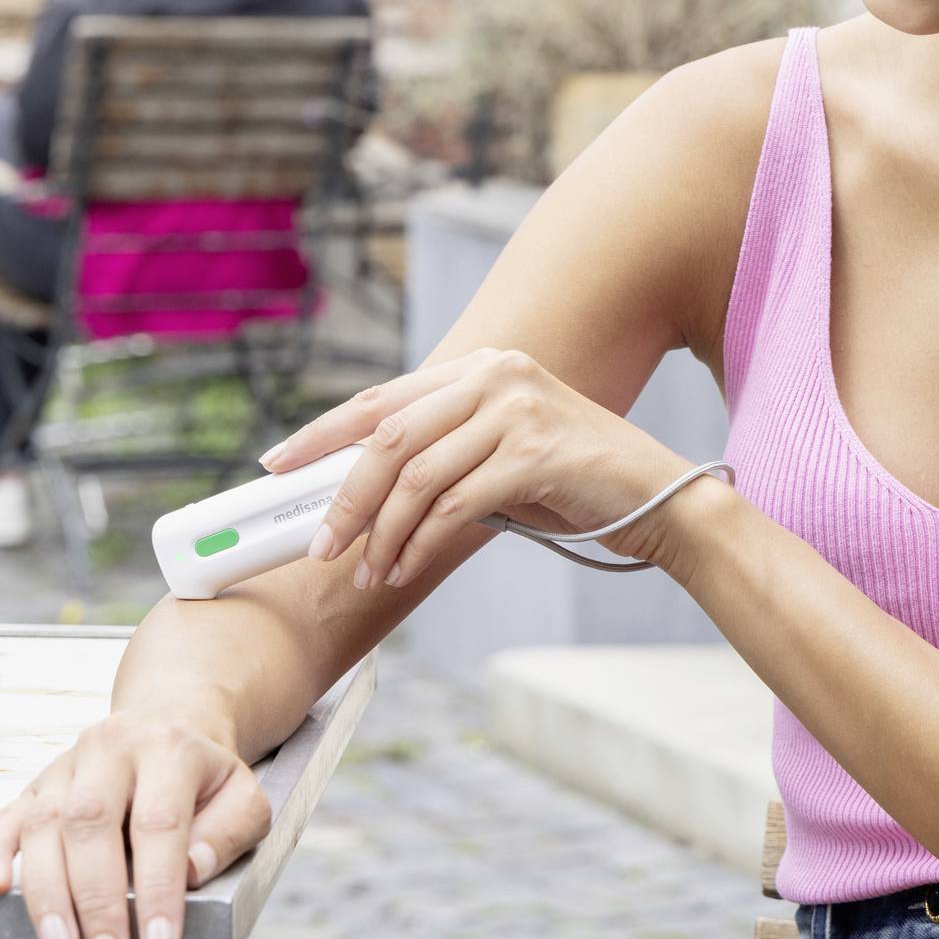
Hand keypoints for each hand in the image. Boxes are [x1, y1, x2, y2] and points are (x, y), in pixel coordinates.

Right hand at [0, 711, 272, 938]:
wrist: (169, 724)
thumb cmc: (206, 778)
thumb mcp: (245, 798)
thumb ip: (229, 833)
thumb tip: (191, 869)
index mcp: (168, 748)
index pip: (159, 823)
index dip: (157, 888)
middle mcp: (111, 748)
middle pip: (90, 821)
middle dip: (97, 900)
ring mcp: (66, 765)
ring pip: (43, 823)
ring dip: (46, 891)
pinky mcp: (36, 785)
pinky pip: (5, 816)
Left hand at [274, 348, 692, 590]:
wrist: (660, 501)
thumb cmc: (575, 486)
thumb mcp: (502, 454)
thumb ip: (446, 455)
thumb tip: (363, 494)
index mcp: (481, 367)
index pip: (382, 396)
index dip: (322, 431)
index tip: (278, 464)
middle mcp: (495, 375)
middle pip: (389, 437)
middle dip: (345, 497)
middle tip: (320, 545)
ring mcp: (517, 410)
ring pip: (416, 476)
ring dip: (381, 533)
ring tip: (367, 571)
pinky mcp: (536, 454)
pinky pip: (454, 506)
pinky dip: (420, 544)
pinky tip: (407, 569)